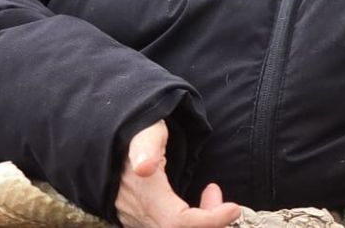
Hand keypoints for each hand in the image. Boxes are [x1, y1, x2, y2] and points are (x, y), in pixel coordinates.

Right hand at [116, 121, 242, 227]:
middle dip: (209, 221)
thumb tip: (144, 167)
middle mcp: (138, 214)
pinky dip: (192, 221)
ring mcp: (137, 221)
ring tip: (211, 192)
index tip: (233, 208)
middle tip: (216, 191)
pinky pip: (169, 227)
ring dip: (202, 220)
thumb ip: (147, 144)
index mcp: (143, 193)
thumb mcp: (146, 128)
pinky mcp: (140, 221)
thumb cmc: (136, 131)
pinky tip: (200, 203)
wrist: (111, 141)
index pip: (176, 223)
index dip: (210, 221)